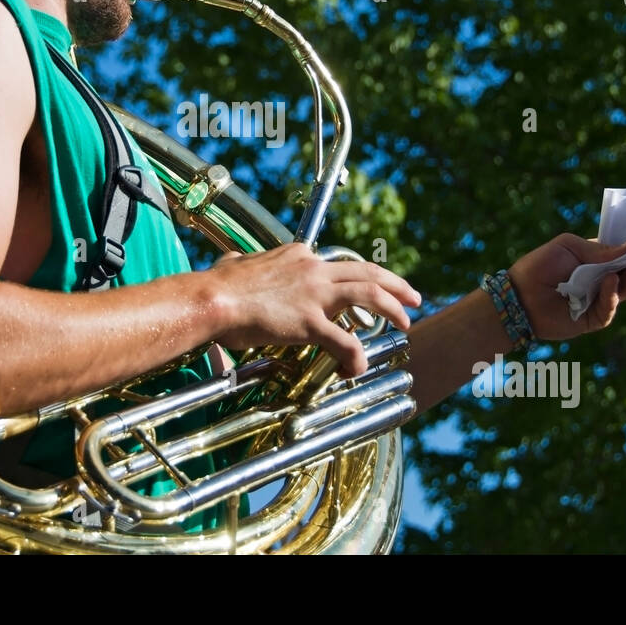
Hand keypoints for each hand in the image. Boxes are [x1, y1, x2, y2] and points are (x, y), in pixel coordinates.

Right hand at [206, 243, 421, 377]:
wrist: (212, 299)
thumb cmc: (218, 286)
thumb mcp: (236, 265)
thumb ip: (243, 265)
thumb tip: (232, 264)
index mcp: (299, 256)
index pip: (334, 265)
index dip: (351, 278)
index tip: (362, 290)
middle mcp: (313, 269)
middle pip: (366, 271)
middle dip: (395, 284)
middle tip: (413, 296)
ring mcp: (314, 294)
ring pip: (369, 294)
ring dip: (393, 307)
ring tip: (407, 321)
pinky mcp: (310, 321)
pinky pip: (345, 342)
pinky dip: (356, 357)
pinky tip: (356, 369)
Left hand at [507, 233, 625, 342]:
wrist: (518, 295)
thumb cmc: (539, 266)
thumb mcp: (569, 247)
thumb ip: (600, 250)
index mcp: (596, 260)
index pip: (624, 254)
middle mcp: (601, 280)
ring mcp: (599, 299)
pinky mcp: (593, 319)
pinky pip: (609, 308)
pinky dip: (611, 295)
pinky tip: (610, 281)